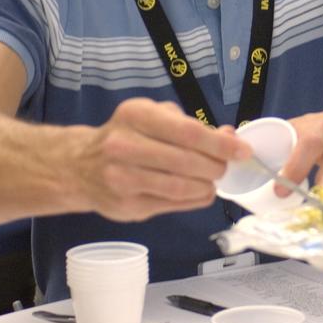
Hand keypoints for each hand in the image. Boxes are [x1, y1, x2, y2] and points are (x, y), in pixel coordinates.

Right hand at [72, 97, 250, 221]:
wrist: (79, 166)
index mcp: (135, 115)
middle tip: (225, 167)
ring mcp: (122, 179)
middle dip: (215, 166)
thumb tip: (229, 136)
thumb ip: (190, 125)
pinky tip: (199, 192)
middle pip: (186, 161)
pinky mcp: (126, 206)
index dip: (220, 144)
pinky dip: (193, 199)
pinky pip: (171, 204)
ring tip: (212, 180)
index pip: (188, 132)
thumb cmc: (126, 135)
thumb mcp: (153, 117)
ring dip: (206, 185)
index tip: (243, 150)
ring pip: (180, 187)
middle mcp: (124, 146)